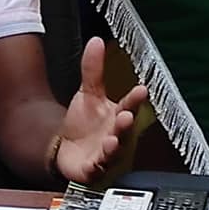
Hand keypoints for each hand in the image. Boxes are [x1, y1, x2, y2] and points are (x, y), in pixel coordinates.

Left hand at [56, 38, 147, 181]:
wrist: (65, 148)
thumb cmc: (84, 122)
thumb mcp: (87, 93)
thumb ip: (93, 69)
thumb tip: (96, 40)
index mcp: (117, 115)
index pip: (129, 105)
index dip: (135, 99)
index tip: (143, 89)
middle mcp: (115, 134)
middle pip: (124, 129)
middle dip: (126, 123)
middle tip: (127, 115)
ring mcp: (105, 153)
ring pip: (113, 150)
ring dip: (114, 145)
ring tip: (112, 139)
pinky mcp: (92, 168)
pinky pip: (96, 168)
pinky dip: (97, 165)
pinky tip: (96, 160)